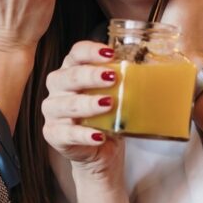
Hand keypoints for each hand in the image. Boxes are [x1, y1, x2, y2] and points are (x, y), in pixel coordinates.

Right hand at [42, 41, 125, 176]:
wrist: (100, 151)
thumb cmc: (107, 117)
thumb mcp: (116, 96)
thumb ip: (124, 83)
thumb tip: (150, 71)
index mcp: (72, 71)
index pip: (75, 54)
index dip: (91, 51)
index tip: (110, 53)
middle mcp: (58, 88)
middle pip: (67, 76)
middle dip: (90, 76)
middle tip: (112, 77)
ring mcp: (53, 112)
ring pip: (65, 105)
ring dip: (88, 103)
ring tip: (108, 104)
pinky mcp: (53, 134)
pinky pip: (66, 133)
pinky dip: (83, 135)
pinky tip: (98, 135)